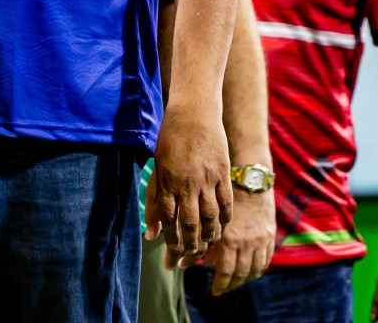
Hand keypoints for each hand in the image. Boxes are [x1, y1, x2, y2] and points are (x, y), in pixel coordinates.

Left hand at [145, 106, 231, 266]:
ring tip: (204, 251)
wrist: (194, 113)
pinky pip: (226, 203)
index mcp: (167, 180)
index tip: (171, 259)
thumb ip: (154, 199)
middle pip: (191, 224)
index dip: (171, 242)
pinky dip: (225, 220)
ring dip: (208, 238)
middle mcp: (188, 183)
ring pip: (211, 217)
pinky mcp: (223, 173)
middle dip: (189, 248)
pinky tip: (222, 231)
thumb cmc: (170, 139)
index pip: (169, 220)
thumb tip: (150, 233)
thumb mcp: (157, 167)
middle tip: (187, 263)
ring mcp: (208, 179)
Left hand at [198, 187, 274, 289]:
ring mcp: (261, 241)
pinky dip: (257, 271)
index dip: (220, 284)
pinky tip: (251, 273)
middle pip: (241, 274)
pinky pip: (265, 261)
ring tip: (235, 284)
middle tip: (223, 289)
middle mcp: (247, 243)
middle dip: (231, 285)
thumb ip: (208, 241)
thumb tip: (203, 261)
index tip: (214, 292)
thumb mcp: (212, 218)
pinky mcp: (269, 237)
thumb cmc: (224, 197)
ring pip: (254, 270)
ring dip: (244, 280)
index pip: (226, 271)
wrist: (249, 182)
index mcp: (230, 239)